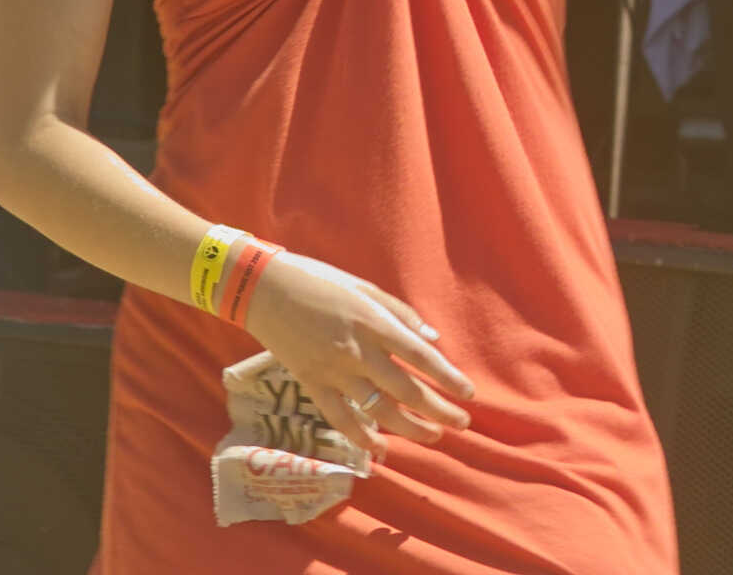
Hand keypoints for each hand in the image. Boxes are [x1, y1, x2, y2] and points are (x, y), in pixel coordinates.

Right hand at [240, 252, 476, 456]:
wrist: (264, 290)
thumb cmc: (320, 281)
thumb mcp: (365, 288)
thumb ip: (401, 315)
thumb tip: (433, 339)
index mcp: (374, 323)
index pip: (420, 356)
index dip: (447, 377)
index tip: (468, 393)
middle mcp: (358, 352)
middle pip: (406, 390)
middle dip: (437, 410)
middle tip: (461, 422)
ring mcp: (333, 372)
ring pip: (378, 410)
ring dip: (409, 428)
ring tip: (433, 436)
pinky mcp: (311, 384)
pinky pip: (340, 418)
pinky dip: (360, 437)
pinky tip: (379, 450)